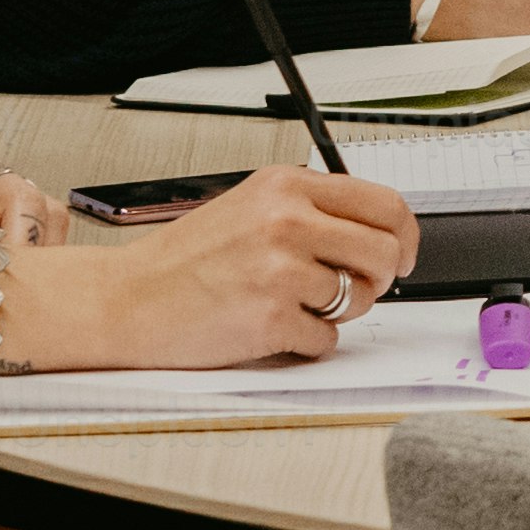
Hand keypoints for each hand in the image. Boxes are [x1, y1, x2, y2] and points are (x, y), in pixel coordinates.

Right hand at [0, 165, 427, 371]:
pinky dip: (307, 343)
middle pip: (385, 251)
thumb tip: (382, 230)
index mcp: (286, 186)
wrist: (124, 300)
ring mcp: (278, 270)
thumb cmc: (185, 261)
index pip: (385, 203)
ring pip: (359, 298)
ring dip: (339, 311)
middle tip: (355, 289)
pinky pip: (326, 339)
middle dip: (380, 278)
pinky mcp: (269, 319)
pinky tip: (273, 329)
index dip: (405, 235)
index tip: (403, 254)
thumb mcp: (251, 207)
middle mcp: (286, 221)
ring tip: (297, 306)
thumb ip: (313, 210)